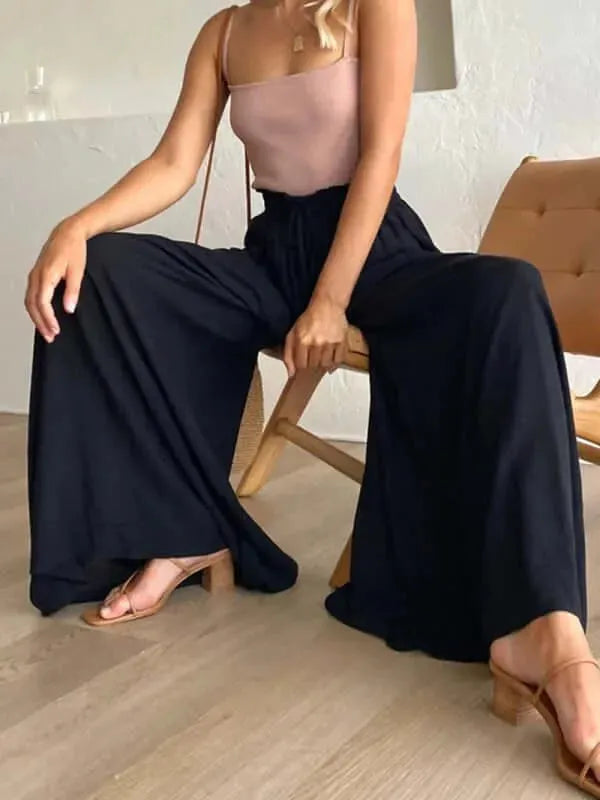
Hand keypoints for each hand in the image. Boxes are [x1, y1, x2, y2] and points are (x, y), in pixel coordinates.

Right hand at [25, 219, 86, 342]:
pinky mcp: (35, 275)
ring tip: (47, 332)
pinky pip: (30, 296)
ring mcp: (34, 275)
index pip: (42, 302)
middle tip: (50, 337)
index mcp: (46, 274)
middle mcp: (36, 275)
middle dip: (40, 323)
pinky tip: (43, 318)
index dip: (48, 318)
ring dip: (36, 318)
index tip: (56, 330)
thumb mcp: (78, 271)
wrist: (67, 233)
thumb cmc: (74, 250)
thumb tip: (69, 310)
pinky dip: (35, 309)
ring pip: (29, 301)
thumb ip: (73, 291)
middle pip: (32, 305)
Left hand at [284, 296, 348, 377]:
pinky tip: (331, 359)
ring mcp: (330, 343)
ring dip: (322, 363)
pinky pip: (339, 361)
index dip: (301, 365)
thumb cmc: (309, 319)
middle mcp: (316, 343)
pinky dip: (335, 363)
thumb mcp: (292, 333)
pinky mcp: (341, 342)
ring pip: (326, 365)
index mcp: (302, 340)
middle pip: (313, 366)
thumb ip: (288, 354)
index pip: (301, 365)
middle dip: (312, 364)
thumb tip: (291, 374)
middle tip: (312, 356)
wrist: (327, 305)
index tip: (303, 361)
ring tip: (321, 355)